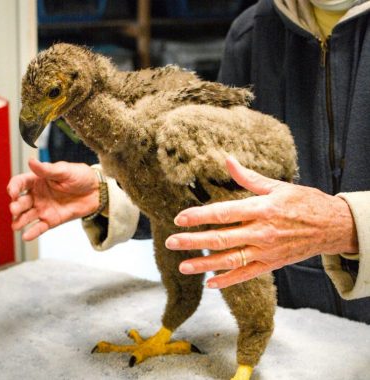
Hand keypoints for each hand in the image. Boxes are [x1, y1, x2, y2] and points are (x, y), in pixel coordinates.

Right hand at [8, 158, 99, 240]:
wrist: (97, 190)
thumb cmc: (81, 176)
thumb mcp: (65, 170)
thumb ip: (48, 170)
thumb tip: (31, 161)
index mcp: (38, 180)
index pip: (20, 183)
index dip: (14, 187)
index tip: (13, 192)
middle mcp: (38, 195)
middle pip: (21, 201)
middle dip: (16, 206)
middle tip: (15, 209)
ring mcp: (44, 208)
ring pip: (27, 216)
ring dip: (20, 220)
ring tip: (17, 225)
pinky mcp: (52, 220)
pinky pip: (40, 227)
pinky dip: (32, 232)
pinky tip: (26, 236)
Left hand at [165, 157, 357, 288]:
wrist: (330, 226)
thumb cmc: (303, 202)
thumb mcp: (277, 186)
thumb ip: (248, 177)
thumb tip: (228, 160)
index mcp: (261, 209)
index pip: (224, 213)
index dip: (199, 216)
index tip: (180, 218)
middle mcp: (261, 232)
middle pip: (221, 238)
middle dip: (193, 241)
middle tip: (171, 242)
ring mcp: (266, 251)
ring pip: (230, 260)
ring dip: (205, 264)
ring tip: (183, 266)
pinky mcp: (271, 264)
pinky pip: (246, 274)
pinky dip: (228, 280)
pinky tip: (211, 283)